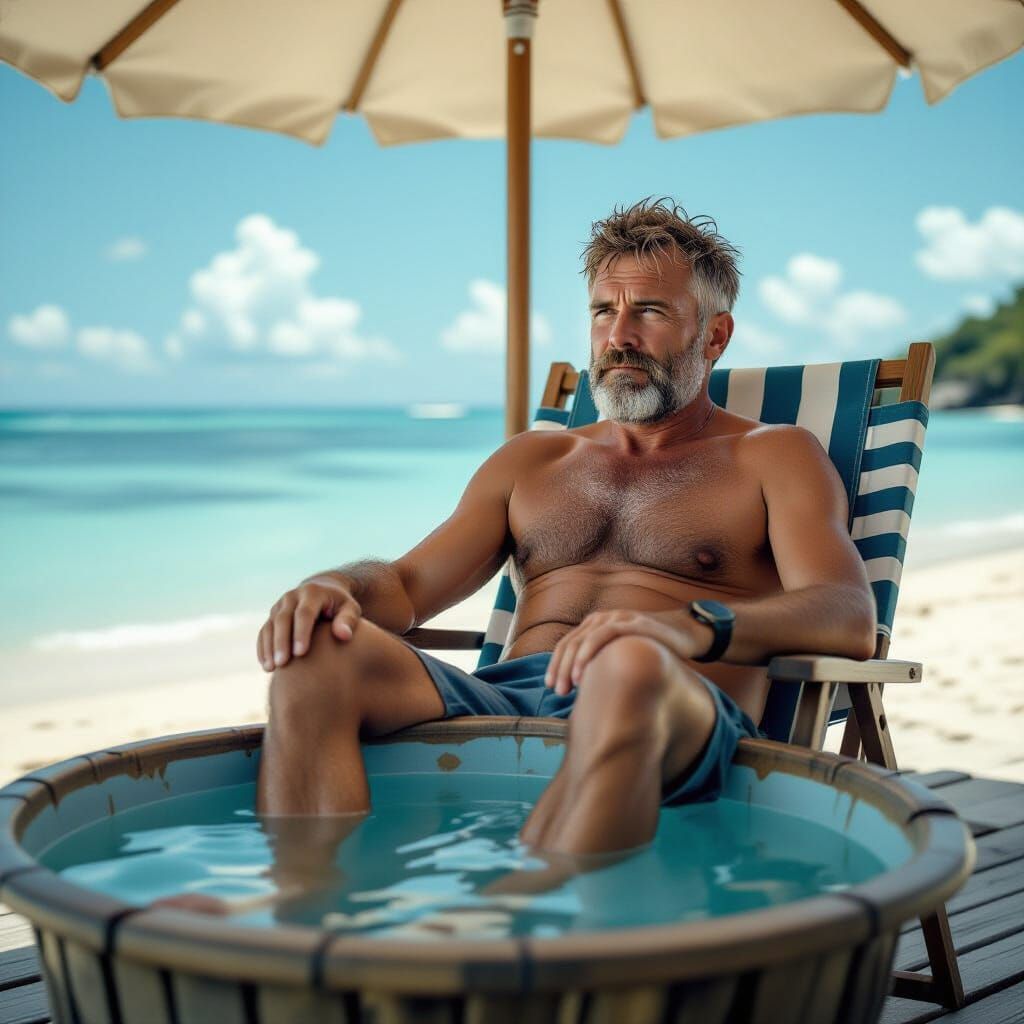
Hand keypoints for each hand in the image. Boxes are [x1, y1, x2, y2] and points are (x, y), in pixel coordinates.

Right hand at [257, 575, 360, 671]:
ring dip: (268, 647)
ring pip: (270, 626)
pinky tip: (266, 665)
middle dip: (281, 642)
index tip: (301, 653)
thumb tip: (343, 636)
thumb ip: (348, 621)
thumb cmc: (341, 606)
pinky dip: (263, 648)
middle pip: (282, 619)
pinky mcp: (272, 615)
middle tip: (282, 663)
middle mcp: (292, 597)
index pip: (304, 613)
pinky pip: (264, 631)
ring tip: (271, 668)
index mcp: (312, 593)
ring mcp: (280, 605)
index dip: (301, 633)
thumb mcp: (350, 609)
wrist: (324, 591)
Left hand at [543, 610, 711, 694]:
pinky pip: (604, 635)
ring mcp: (616, 618)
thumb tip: (583, 689)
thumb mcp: (621, 655)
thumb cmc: (651, 647)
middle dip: (560, 668)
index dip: (555, 664)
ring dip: (571, 663)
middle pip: (571, 643)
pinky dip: (589, 652)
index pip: (567, 644)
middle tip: (557, 691)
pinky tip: (581, 670)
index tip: (551, 686)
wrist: (684, 633)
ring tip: (567, 686)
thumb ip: (603, 663)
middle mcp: (601, 618)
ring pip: (583, 639)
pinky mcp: (631, 622)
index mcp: (595, 625)